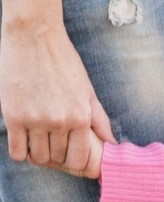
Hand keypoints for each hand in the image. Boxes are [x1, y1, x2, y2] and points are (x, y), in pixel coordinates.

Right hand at [0, 22, 114, 170]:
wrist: (35, 38)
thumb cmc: (64, 61)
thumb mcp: (87, 88)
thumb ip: (99, 118)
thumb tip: (111, 142)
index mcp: (81, 115)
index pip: (81, 160)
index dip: (79, 163)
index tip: (76, 158)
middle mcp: (59, 121)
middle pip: (59, 160)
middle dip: (60, 157)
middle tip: (59, 145)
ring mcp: (35, 121)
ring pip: (38, 158)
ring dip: (41, 154)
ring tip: (44, 137)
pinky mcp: (13, 118)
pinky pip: (17, 153)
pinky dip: (23, 150)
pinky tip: (28, 137)